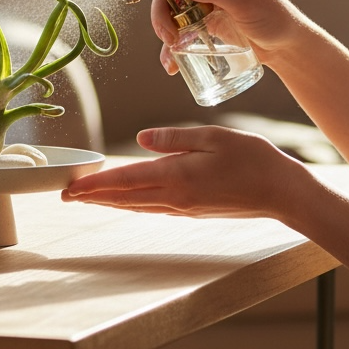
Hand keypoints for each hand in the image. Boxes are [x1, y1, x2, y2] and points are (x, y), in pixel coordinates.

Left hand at [61, 125, 307, 219]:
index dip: (94, 185)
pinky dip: (132, 203)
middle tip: (66, 196)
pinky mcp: (193, 211)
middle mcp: (175, 198)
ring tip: (88, 197)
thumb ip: (174, 138)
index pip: (124, 181)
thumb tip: (141, 141)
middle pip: (124, 198)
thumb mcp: (213, 137)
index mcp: (177, 177)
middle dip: (93, 197)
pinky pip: (153, 207)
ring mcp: (184, 208)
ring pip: (136, 205)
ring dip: (110, 201)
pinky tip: (126, 199)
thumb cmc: (253, 159)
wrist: (282, 193)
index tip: (70, 188)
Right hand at [146, 0, 303, 72]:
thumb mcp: (246, 3)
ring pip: (171, 6)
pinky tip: (172, 62)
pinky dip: (172, 46)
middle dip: (163, 7)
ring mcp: (204, 1)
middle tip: (168, 33)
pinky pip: (179, 28)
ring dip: (165, 27)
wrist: (285, 47)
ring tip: (173, 50)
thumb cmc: (274, 17)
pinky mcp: (203, 22)